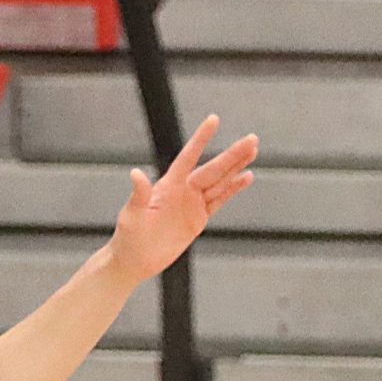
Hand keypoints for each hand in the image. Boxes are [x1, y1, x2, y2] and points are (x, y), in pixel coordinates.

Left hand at [101, 115, 256, 284]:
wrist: (135, 260)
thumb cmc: (128, 236)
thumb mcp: (133, 215)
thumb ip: (139, 195)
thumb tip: (135, 174)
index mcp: (167, 185)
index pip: (188, 157)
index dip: (201, 139)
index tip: (214, 120)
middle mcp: (182, 190)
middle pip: (212, 168)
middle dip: (232, 154)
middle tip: (252, 138)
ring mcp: (192, 203)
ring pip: (220, 181)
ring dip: (237, 167)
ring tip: (253, 150)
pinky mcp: (199, 218)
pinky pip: (220, 200)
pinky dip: (233, 189)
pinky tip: (246, 177)